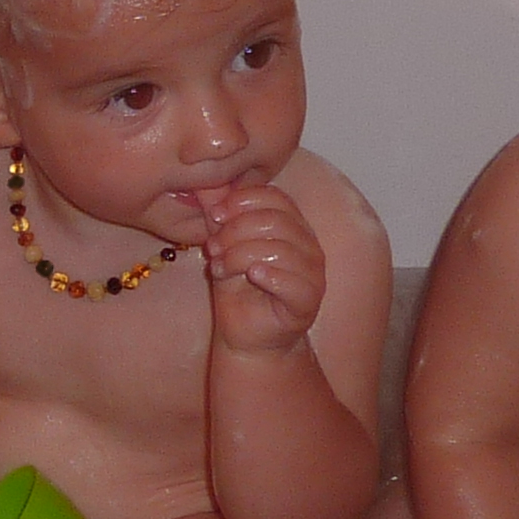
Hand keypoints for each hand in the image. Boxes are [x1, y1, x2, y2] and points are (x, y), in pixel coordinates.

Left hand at [197, 182, 325, 355]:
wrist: (245, 334)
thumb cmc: (238, 289)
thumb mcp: (223, 246)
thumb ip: (219, 217)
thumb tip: (205, 184)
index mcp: (291, 225)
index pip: (275, 197)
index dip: (243, 201)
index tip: (214, 215)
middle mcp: (308, 244)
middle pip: (276, 220)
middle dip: (236, 231)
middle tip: (213, 249)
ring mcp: (313, 272)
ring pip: (281, 249)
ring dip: (242, 255)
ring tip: (221, 268)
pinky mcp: (309, 299)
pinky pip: (295, 280)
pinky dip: (270, 275)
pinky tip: (251, 277)